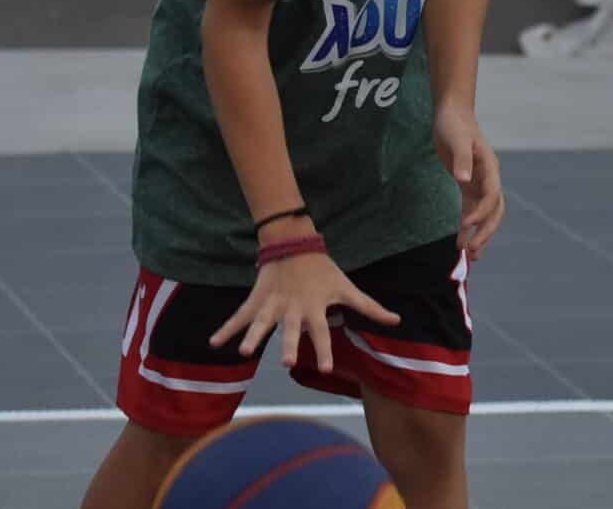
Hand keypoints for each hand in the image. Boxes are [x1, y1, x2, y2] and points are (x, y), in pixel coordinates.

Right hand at [210, 242, 399, 371]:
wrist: (294, 243)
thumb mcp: (347, 287)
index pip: (322, 332)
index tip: (327, 367)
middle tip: (286, 362)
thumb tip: (398, 320)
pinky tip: (214, 342)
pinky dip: (227, 328)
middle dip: (288, 345)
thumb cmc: (323, 271)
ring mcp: (272, 304)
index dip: (324, 349)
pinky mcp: (257, 299)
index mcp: (314, 308)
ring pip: (262, 322)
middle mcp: (292, 309)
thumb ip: (370, 307)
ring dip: (252, 337)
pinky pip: (240, 315)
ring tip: (244, 352)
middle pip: (290, 330)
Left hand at [435, 106, 504, 261]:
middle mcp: (489, 178)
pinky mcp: (469, 187)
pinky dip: (469, 227)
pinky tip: (461, 241)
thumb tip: (464, 180)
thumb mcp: (456, 139)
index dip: (480, 212)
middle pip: (494, 211)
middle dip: (485, 231)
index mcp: (490, 167)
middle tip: (472, 251)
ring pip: (486, 215)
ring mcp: (480, 184)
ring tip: (470, 255)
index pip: (491, 195)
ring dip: (480, 234)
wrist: (452, 114)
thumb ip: (462, 159)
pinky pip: (472, 211)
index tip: (464, 224)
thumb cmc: (454, 124)